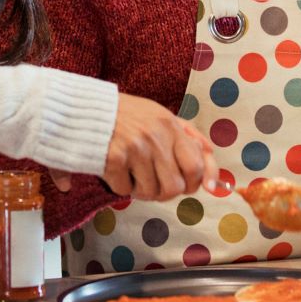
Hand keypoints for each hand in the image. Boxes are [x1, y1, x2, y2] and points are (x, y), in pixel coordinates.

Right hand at [101, 95, 218, 200]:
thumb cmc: (128, 116)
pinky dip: (119, 186)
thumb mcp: (161, 117)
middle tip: (153, 181)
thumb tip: (214, 174)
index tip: (187, 187)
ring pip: (150, 193)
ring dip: (141, 190)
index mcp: (171, 125)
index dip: (195, 183)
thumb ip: (190, 140)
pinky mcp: (113, 159)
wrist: (86, 108)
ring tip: (132, 174)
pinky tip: (115, 170)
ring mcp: (134, 148)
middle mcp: (155, 136)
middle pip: (174, 187)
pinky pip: (125, 190)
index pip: (196, 166)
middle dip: (165, 192)